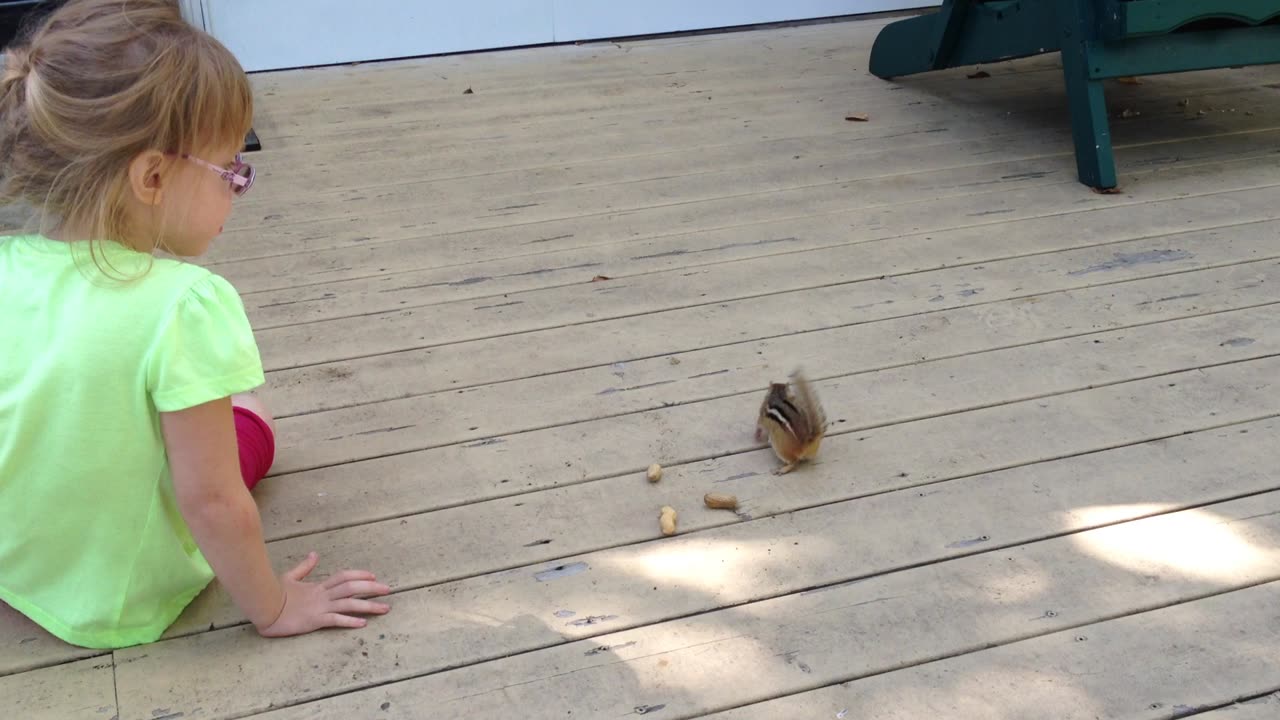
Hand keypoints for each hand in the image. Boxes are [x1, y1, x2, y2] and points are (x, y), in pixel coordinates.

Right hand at [256, 552, 391, 637]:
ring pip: (349, 604)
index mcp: (318, 586)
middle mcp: (323, 595)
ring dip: (369, 606)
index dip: (360, 575)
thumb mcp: (290, 577)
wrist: (262, 607)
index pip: (344, 576)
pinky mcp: (314, 620)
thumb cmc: (274, 594)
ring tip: (385, 608)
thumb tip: (313, 554)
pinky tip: (363, 623)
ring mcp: (319, 607)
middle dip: (372, 588)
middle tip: (388, 589)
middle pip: (352, 588)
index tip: (373, 576)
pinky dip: (349, 621)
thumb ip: (304, 567)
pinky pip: (335, 620)